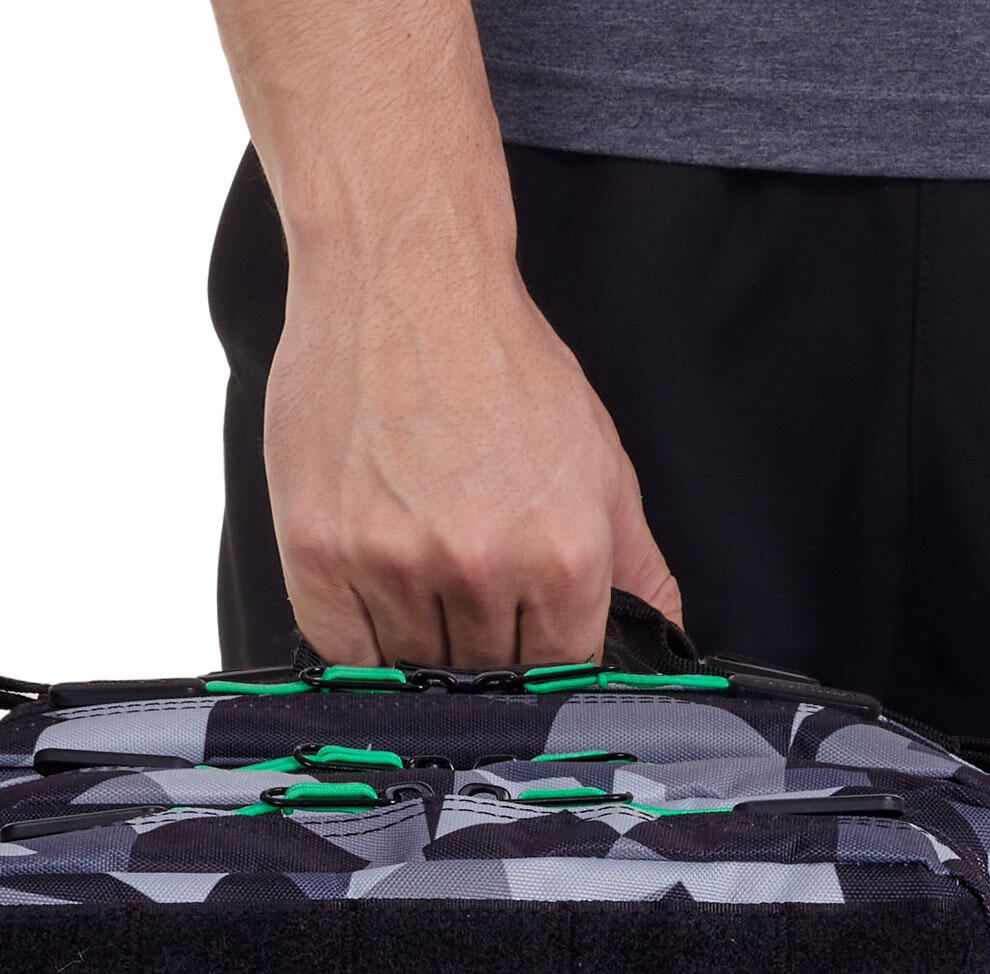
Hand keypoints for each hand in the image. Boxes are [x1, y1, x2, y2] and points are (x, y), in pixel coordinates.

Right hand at [264, 229, 677, 670]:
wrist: (403, 276)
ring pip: (414, 671)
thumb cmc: (500, 364)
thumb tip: (669, 644)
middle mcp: (480, 568)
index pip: (560, 675)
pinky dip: (361, 639)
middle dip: (484, 652)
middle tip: (468, 590)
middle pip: (486, 681)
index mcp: (562, 556)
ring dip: (420, 644)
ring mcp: (393, 563)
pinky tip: (377, 588)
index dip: (544, 664)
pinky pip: (345, 652)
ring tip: (421, 570)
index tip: (526, 640)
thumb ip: (640, 568)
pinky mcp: (320, 553)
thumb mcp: (600, 463)